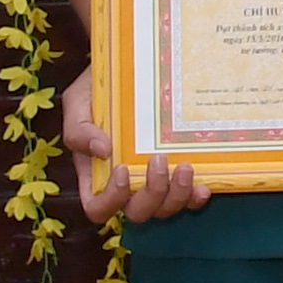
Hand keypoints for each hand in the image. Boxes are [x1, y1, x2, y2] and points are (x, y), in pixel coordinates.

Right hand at [60, 66, 208, 224]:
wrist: (129, 69)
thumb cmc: (99, 89)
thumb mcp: (79, 102)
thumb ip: (80, 129)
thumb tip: (103, 150)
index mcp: (96, 174)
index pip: (98, 208)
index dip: (111, 199)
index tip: (123, 169)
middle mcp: (126, 184)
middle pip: (137, 213)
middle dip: (151, 194)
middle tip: (159, 161)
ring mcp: (153, 181)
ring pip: (165, 209)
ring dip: (177, 196)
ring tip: (185, 167)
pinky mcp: (177, 172)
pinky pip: (188, 199)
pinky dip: (196, 198)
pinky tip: (204, 185)